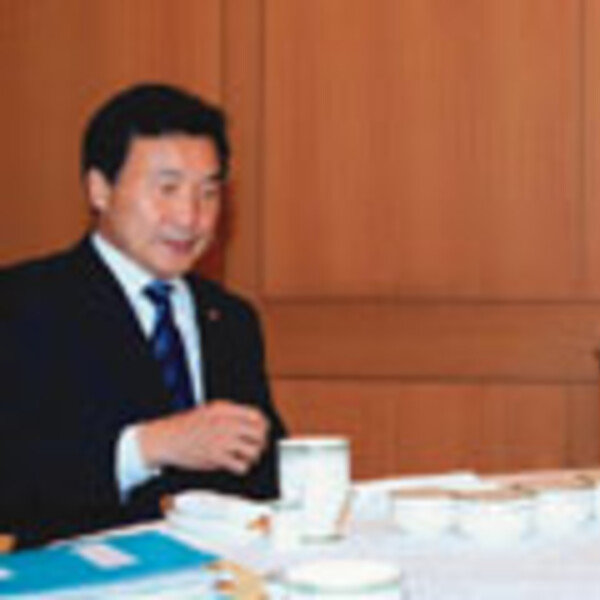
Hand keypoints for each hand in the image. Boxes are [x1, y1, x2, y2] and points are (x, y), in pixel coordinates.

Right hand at [138, 400, 268, 474]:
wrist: (167, 438)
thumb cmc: (187, 425)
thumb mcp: (210, 410)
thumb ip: (230, 413)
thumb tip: (251, 420)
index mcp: (225, 410)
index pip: (257, 415)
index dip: (263, 424)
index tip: (263, 430)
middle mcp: (226, 423)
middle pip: (259, 433)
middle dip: (261, 442)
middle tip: (257, 446)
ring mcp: (222, 440)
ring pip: (254, 450)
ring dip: (253, 456)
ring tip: (247, 457)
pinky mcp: (217, 458)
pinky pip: (242, 465)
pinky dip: (243, 467)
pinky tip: (237, 465)